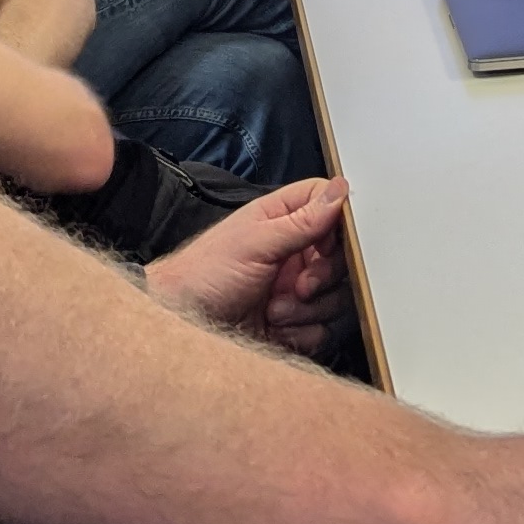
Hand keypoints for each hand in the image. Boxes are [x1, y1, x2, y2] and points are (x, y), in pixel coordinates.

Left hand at [150, 177, 351, 355]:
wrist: (182, 327)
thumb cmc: (203, 275)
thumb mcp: (255, 242)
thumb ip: (301, 219)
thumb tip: (339, 189)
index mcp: (282, 221)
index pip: (329, 208)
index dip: (338, 227)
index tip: (328, 245)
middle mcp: (293, 254)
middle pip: (341, 259)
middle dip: (322, 277)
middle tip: (300, 286)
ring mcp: (294, 290)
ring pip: (335, 297)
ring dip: (308, 309)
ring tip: (274, 310)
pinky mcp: (294, 324)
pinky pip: (322, 330)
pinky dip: (303, 333)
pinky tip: (276, 329)